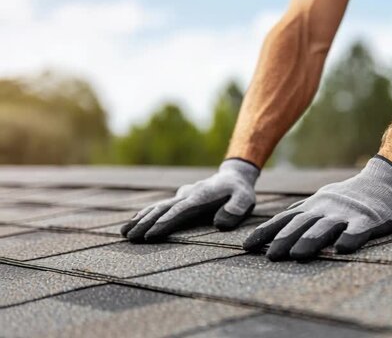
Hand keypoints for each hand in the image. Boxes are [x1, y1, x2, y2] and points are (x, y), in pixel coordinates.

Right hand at [121, 158, 259, 241]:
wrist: (233, 176)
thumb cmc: (240, 191)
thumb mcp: (245, 199)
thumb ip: (235, 210)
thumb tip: (219, 224)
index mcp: (201, 197)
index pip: (180, 211)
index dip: (165, 223)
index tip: (150, 234)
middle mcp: (187, 195)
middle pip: (162, 210)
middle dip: (145, 224)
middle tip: (129, 237)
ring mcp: (181, 196)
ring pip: (157, 208)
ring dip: (140, 220)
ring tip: (124, 233)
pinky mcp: (179, 200)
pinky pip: (159, 207)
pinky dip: (144, 214)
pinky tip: (133, 222)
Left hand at [243, 155, 391, 260]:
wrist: (382, 183)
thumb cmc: (348, 197)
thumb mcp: (320, 201)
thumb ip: (301, 212)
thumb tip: (276, 225)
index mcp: (313, 207)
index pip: (284, 219)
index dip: (266, 232)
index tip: (247, 246)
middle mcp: (325, 209)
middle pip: (301, 224)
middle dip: (284, 239)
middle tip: (270, 256)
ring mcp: (346, 214)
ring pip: (325, 227)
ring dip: (310, 240)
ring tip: (297, 255)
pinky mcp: (367, 220)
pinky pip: (357, 230)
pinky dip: (350, 238)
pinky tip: (342, 249)